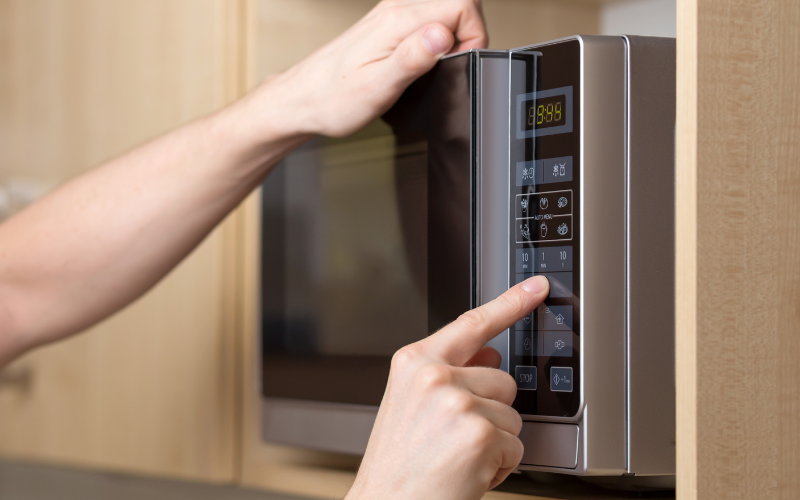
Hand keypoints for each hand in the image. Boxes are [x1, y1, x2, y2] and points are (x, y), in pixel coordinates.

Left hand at [237, 0, 486, 139]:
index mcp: (397, 22)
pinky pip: (425, 19)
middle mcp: (394, 11)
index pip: (461, 5)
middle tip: (452, 65)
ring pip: (441, 9)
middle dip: (467, 34)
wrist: (300, 100)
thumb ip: (412, 59)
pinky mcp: (386, 26)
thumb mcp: (377, 89)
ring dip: (451, 36)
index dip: (474, 35)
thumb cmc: (333, 101)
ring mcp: (389, 16)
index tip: (461, 62)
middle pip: (456, 2)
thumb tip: (441, 36)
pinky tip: (422, 62)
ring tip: (437, 66)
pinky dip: (433, 39)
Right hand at [346, 276, 549, 499]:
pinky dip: (499, 468)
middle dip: (492, 412)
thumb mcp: (410, 405)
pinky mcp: (480, 434)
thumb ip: (451, 374)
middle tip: (454, 438)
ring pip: (513, 416)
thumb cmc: (397, 465)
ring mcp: (458, 402)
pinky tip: (466, 474)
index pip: (472, 323)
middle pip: (504, 379)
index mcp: (414, 362)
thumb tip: (492, 357)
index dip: (511, 302)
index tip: (536, 287)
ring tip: (456, 457)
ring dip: (495, 443)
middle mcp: (434, 376)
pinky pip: (516, 448)